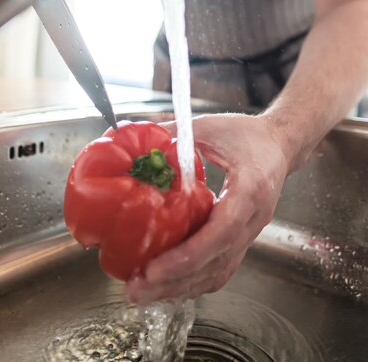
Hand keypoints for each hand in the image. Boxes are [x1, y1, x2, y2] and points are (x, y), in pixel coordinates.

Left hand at [126, 113, 289, 302]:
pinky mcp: (243, 238)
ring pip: (218, 272)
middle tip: (138, 288)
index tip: (154, 268)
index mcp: (250, 188)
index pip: (221, 232)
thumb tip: (140, 136)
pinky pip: (221, 268)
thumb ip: (175, 133)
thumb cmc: (249, 135)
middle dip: (175, 281)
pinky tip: (170, 284)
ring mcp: (250, 233)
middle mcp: (253, 218)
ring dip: (181, 287)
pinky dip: (195, 280)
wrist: (280, 146)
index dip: (187, 255)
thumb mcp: (211, 127)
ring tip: (145, 291)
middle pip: (216, 263)